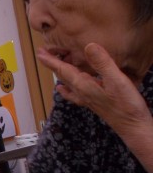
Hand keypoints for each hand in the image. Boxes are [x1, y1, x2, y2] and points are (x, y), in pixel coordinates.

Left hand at [38, 43, 152, 172]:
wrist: (132, 126)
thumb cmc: (125, 104)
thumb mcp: (116, 79)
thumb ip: (102, 63)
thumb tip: (88, 46)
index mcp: (83, 85)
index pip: (62, 69)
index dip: (50, 60)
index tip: (39, 52)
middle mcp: (80, 91)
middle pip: (62, 75)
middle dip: (52, 63)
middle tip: (44, 52)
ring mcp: (85, 98)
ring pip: (67, 82)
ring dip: (60, 72)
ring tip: (54, 63)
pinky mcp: (91, 102)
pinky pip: (73, 93)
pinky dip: (65, 88)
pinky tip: (62, 88)